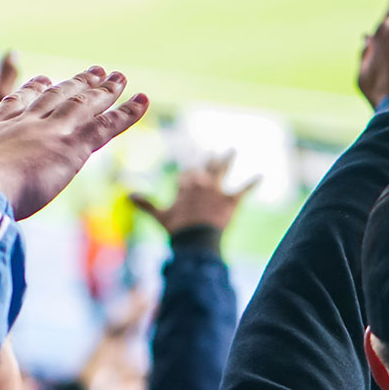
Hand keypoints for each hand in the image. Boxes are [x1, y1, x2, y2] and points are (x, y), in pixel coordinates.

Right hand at [0, 67, 148, 219]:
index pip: (19, 103)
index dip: (33, 91)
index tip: (42, 79)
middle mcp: (28, 122)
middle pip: (58, 96)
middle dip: (76, 83)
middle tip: (93, 71)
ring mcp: (53, 130)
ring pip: (85, 104)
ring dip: (105, 90)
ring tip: (120, 76)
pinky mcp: (74, 146)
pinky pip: (108, 125)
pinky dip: (127, 111)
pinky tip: (142, 99)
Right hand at [130, 152, 256, 234]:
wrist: (196, 239)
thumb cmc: (177, 229)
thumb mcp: (159, 216)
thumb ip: (144, 205)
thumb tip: (126, 194)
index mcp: (185, 186)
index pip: (186, 175)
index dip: (186, 176)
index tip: (186, 176)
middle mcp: (202, 183)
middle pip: (205, 167)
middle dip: (207, 159)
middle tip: (211, 151)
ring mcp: (217, 191)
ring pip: (222, 171)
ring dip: (227, 159)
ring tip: (232, 150)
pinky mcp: (231, 201)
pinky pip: (243, 190)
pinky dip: (253, 183)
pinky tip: (261, 175)